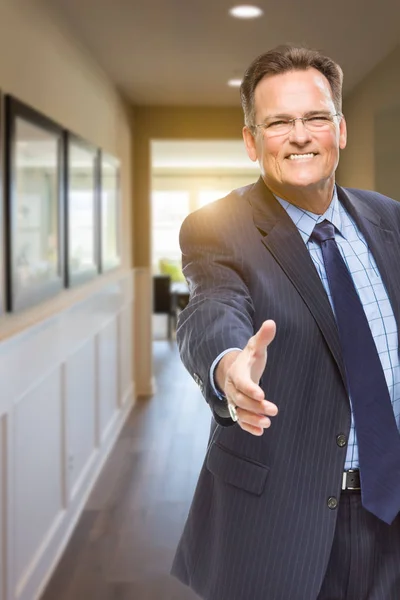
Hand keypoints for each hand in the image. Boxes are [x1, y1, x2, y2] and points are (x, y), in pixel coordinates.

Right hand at [216, 320, 277, 435]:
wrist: (236, 370)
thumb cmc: (249, 358)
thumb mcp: (255, 347)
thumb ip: (263, 337)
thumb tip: (271, 322)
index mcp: (237, 372)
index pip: (241, 382)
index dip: (250, 388)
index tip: (262, 394)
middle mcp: (232, 388)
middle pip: (240, 400)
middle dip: (255, 406)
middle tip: (273, 409)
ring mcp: (234, 400)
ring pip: (239, 412)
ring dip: (252, 419)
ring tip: (267, 423)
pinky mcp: (238, 410)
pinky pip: (240, 420)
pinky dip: (249, 426)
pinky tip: (261, 431)